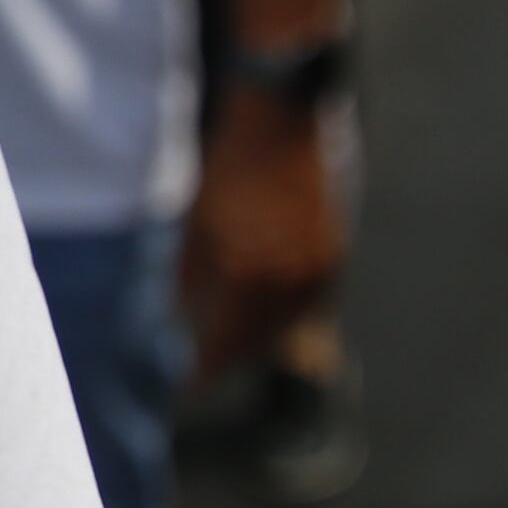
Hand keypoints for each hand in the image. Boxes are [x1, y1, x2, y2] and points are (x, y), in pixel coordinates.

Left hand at [181, 96, 345, 379]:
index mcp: (249, 276)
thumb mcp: (193, 229)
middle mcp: (289, 281)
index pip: (225, 346)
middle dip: (229, 355)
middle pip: (258, 343)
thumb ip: (187, 283)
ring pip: (285, 326)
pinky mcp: (332, 256)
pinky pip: (305, 303)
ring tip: (227, 340)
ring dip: (256, 337)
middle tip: (201, 365)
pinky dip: (280, 312)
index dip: (203, 369)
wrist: (278, 125)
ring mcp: (316, 270)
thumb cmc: (225, 171)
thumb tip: (175, 325)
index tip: (184, 382)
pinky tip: (260, 310)